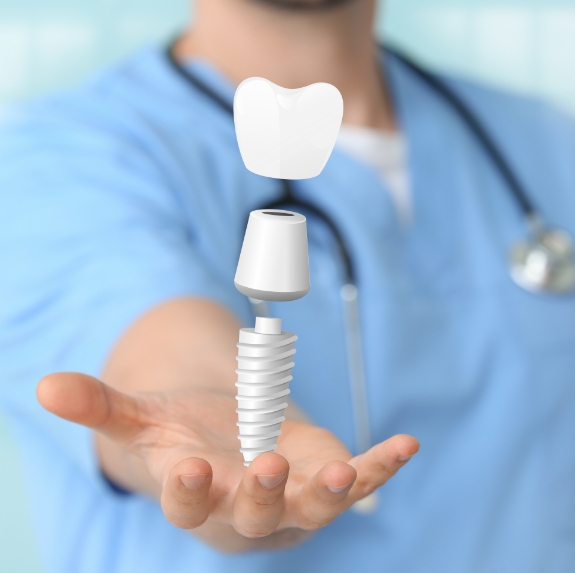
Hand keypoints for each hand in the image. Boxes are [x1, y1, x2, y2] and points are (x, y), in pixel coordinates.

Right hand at [37, 373, 418, 551]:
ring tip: (345, 471)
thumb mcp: (144, 418)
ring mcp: (291, 499)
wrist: (228, 445)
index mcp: (196, 496)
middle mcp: (245, 509)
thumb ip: (102, 407)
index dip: (187, 490)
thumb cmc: (184, 433)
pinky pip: (359, 477)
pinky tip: (406, 445)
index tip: (189, 467)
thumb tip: (43, 386)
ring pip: (311, 506)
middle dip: (262, 495)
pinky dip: (382, 465)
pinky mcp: (323, 476)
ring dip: (330, 492)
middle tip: (267, 467)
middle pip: (254, 514)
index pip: (188, 503)